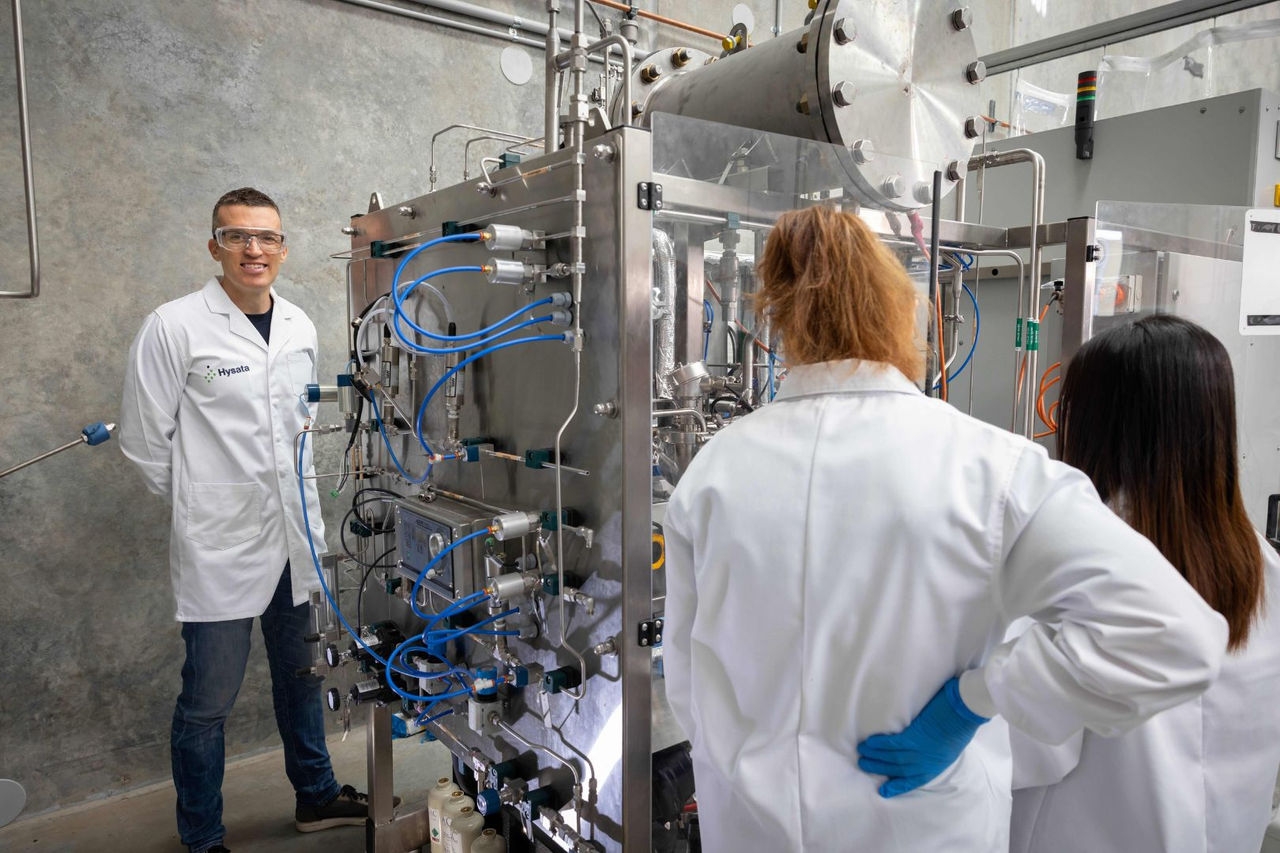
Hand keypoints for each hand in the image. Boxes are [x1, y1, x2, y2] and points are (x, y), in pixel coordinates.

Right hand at [856, 676, 988, 797]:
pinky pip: (893, 744)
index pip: (913, 780)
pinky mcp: (915, 736)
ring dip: (875, 755)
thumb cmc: (962, 724)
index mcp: (936, 766)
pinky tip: (870, 742)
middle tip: (864, 764)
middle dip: (879, 767)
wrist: (967, 710)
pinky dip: (880, 744)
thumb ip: (935, 751)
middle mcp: (926, 762)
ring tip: (862, 752)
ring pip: (892, 757)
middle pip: (898, 769)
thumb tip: (923, 749)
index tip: (883, 790)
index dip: (896, 786)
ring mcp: (920, 751)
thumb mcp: (950, 746)